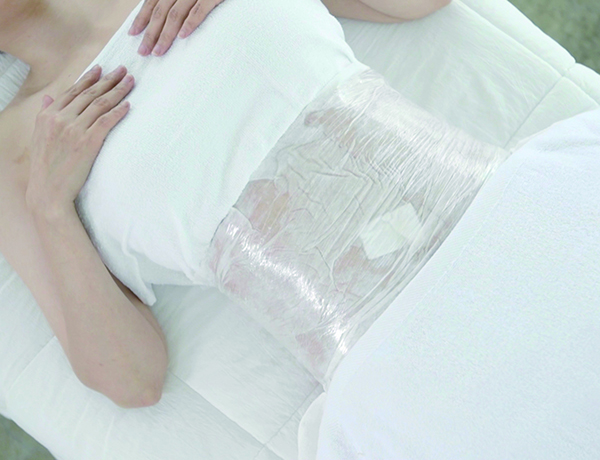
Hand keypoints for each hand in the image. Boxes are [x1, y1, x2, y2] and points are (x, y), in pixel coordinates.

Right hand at [26, 65, 134, 218]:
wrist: (48, 191)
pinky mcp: (88, 143)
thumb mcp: (39, 136)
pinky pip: (107, 121)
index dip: (89, 78)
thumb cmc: (46, 166)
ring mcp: (74, 130)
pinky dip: (118, 111)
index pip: (73, 91)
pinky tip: (128, 105)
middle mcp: (60, 119)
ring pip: (100, 104)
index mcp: (48, 115)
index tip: (102, 69)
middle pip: (89, 94)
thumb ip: (45, 114)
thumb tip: (49, 97)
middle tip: (123, 70)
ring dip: (118, 91)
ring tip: (130, 81)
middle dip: (108, 80)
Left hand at [129, 0, 224, 56]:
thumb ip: (178, 4)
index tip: (132, 34)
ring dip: (165, 34)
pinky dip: (190, 23)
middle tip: (143, 52)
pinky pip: (200, 9)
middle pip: (161, 11)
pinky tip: (182, 37)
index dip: (141, 18)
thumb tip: (165, 24)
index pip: (152, 2)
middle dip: (150, 32)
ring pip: (176, 13)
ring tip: (158, 52)